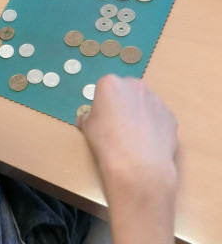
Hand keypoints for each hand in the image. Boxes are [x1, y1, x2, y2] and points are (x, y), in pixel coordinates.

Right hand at [77, 75, 177, 243]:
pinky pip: (158, 119)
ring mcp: (156, 102)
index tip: (100, 121)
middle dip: (121, 107)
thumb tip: (90, 119)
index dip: (101, 105)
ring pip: (144, 105)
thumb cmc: (105, 148)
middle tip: (115, 129)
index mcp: (109, 85)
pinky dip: (153, 128)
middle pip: (126, 92)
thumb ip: (89, 118)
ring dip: (138, 117)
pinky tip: (147, 146)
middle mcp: (135, 86)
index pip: (104, 87)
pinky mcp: (171, 119)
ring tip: (133, 141)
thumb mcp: (86, 130)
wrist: (139, 172)